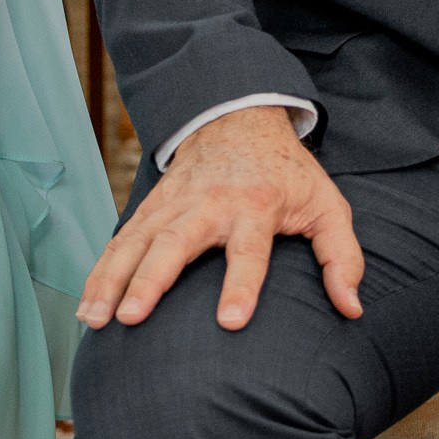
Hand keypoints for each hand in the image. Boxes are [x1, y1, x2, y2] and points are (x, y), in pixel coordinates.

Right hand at [78, 106, 362, 332]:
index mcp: (256, 206)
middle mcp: (209, 203)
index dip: (241, 285)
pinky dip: (102, 269)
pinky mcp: (152, 205)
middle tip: (131, 317)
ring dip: (113, 279)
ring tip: (96, 319)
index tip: (229, 322)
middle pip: (175, 243)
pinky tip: (87, 302)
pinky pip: (122, 239)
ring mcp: (174, 202)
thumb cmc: (287, 172)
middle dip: (150, 280)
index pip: (248, 250)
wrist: (238, 116)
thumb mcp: (328, 204)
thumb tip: (351, 309)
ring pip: (137, 241)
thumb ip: (342, 257)